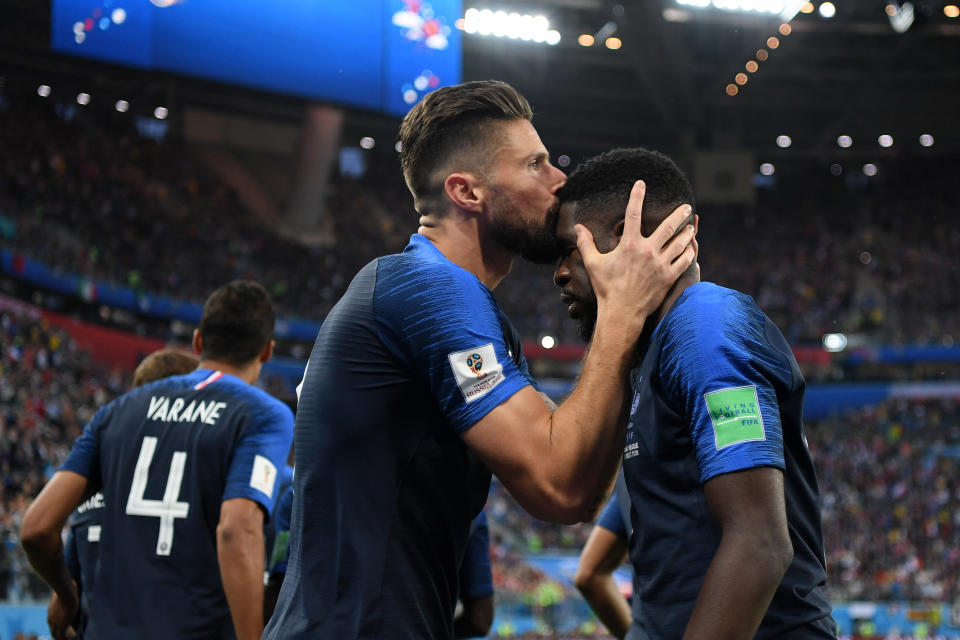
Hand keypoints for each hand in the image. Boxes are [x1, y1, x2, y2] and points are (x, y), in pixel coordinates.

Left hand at [47, 581, 78, 639]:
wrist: (66, 592)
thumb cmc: (65, 589)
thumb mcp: (63, 593)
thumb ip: (65, 593)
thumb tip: (71, 584)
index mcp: (51, 615)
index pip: (52, 626)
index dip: (57, 630)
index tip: (65, 630)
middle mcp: (51, 620)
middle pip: (53, 633)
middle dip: (59, 636)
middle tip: (67, 636)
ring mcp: (56, 623)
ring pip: (57, 636)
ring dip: (63, 638)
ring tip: (71, 637)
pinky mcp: (62, 625)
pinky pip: (63, 637)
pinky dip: (66, 639)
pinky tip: (73, 637)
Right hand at [574, 180, 694, 334]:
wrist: (622, 312)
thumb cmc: (606, 288)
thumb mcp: (593, 264)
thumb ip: (586, 243)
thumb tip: (578, 227)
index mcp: (629, 245)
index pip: (633, 214)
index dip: (637, 196)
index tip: (641, 183)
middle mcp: (647, 251)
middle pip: (668, 226)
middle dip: (679, 214)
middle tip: (687, 206)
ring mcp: (661, 264)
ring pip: (680, 243)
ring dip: (687, 233)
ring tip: (692, 226)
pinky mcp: (669, 277)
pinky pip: (684, 261)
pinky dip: (689, 253)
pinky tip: (691, 248)